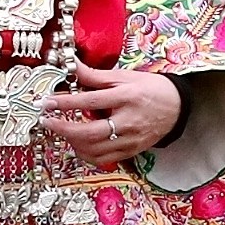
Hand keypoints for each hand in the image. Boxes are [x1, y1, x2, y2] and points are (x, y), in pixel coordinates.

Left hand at [40, 64, 180, 163]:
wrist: (177, 107)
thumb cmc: (151, 89)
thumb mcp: (124, 77)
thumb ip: (94, 75)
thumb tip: (71, 65)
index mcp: (128, 97)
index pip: (92, 101)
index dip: (67, 102)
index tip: (48, 102)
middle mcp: (129, 121)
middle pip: (91, 132)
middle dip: (64, 128)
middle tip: (47, 121)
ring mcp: (131, 139)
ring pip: (95, 149)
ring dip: (73, 142)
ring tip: (63, 130)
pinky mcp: (131, 151)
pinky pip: (103, 159)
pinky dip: (85, 154)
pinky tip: (78, 144)